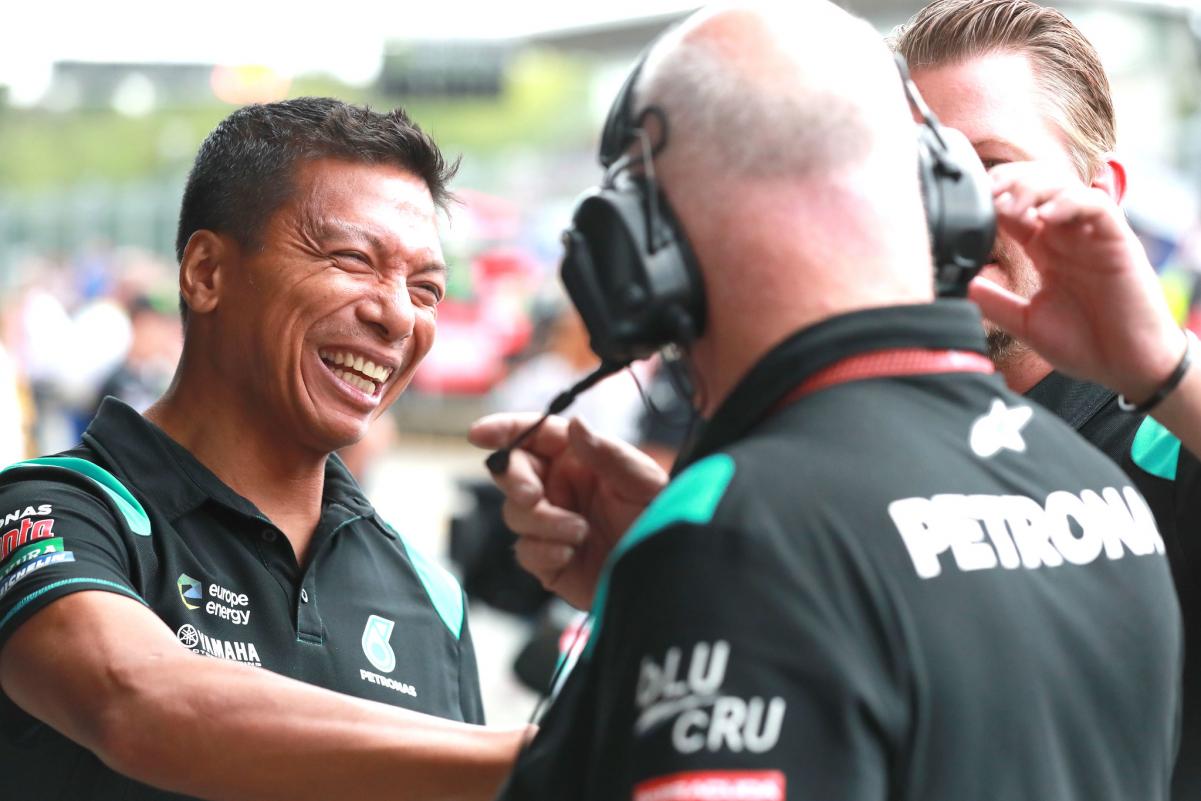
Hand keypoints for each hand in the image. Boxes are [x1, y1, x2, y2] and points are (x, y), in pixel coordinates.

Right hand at [468, 414, 666, 608]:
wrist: (665, 578)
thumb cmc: (661, 521)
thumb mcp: (644, 482)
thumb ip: (609, 454)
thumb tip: (575, 425)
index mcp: (578, 458)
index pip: (534, 434)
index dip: (504, 429)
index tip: (479, 434)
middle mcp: (559, 487)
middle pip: (511, 471)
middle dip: (514, 480)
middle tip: (533, 496)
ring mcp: (550, 523)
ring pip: (515, 514)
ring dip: (544, 522)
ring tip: (581, 532)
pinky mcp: (547, 560)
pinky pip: (525, 551)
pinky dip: (545, 552)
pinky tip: (571, 554)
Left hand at [969, 161, 1184, 402]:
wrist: (1126, 367)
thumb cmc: (1083, 344)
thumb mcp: (1025, 322)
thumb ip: (994, 302)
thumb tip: (957, 286)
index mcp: (1043, 250)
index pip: (1014, 208)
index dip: (990, 199)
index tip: (967, 205)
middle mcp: (1066, 236)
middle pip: (1036, 187)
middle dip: (1008, 183)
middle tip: (986, 194)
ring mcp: (1091, 236)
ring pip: (1063, 187)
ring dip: (1033, 188)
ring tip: (1010, 205)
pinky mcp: (1117, 240)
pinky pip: (1095, 206)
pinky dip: (1069, 202)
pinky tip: (1046, 214)